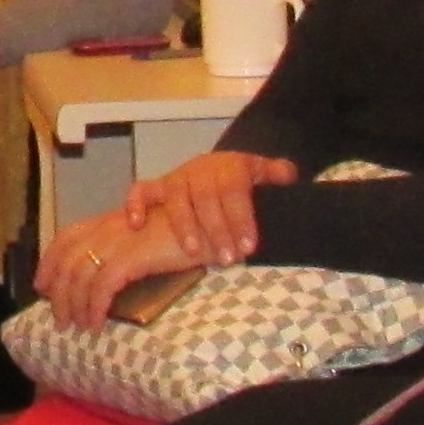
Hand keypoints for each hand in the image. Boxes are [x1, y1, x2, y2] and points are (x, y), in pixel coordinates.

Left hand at [34, 200, 198, 328]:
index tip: (43, 286)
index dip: (49, 262)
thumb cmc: (189, 230)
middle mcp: (109, 226)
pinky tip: (96, 323)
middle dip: (57, 292)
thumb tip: (108, 279)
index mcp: (110, 219)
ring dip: (73, 305)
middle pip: (66, 259)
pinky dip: (94, 307)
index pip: (66, 238)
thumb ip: (128, 249)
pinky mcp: (133, 255)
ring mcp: (119, 239)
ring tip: (75, 327)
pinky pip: (102, 286)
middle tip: (58, 319)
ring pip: (79, 275)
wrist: (215, 217)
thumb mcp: (150, 236)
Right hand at [122, 143, 295, 267]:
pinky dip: (135, 205)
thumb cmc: (241, 182)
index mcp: (229, 166)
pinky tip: (136, 224)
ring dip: (183, 224)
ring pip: (175, 197)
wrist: (218, 169)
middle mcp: (201, 169)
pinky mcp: (156, 187)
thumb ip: (277, 173)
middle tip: (227, 258)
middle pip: (206, 196)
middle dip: (216, 228)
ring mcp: (177, 178)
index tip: (249, 246)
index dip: (241, 217)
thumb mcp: (262, 173)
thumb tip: (288, 175)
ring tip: (193, 252)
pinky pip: (140, 191)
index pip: (235, 189)